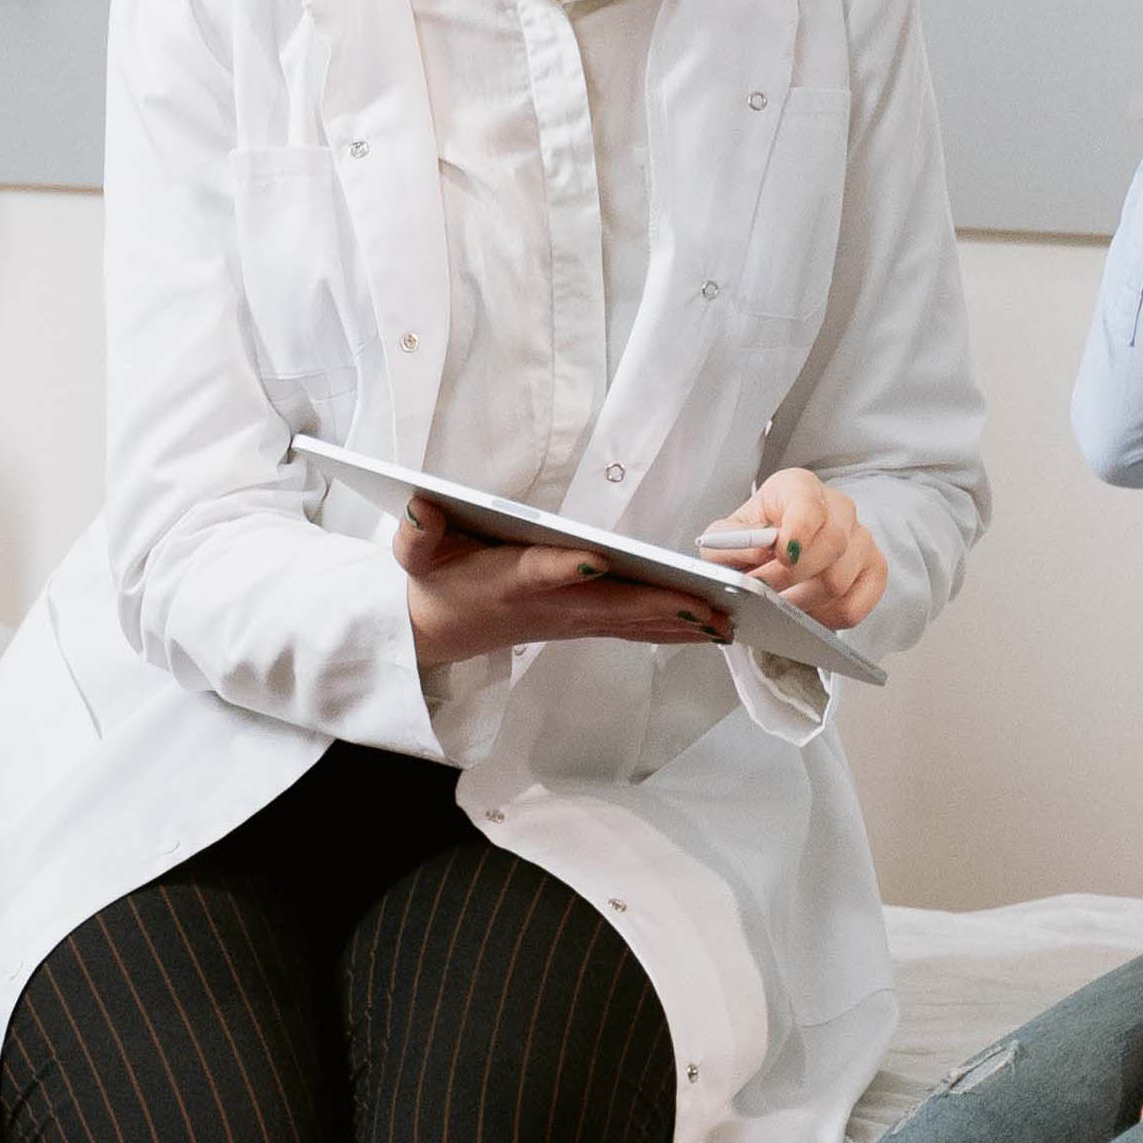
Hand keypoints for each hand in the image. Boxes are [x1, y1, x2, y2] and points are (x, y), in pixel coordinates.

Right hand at [396, 500, 730, 669]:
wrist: (437, 633)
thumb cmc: (433, 581)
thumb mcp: (412, 555)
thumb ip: (415, 534)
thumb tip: (422, 508)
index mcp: (504, 580)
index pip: (535, 572)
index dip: (562, 568)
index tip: (595, 560)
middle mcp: (546, 606)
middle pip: (605, 606)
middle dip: (657, 606)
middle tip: (708, 606)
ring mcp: (569, 621)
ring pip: (629, 623)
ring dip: (679, 624)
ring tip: (730, 621)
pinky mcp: (583, 625)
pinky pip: (634, 629)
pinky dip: (673, 630)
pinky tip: (713, 629)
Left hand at [699, 468, 885, 629]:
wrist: (769, 549)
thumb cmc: (750, 539)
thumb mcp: (725, 535)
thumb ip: (730, 542)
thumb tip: (757, 556)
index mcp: (799, 487)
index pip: (809, 505)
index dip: (798, 533)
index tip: (780, 556)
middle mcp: (838, 507)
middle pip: (831, 545)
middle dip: (792, 577)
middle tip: (764, 593)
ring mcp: (861, 539)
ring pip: (839, 580)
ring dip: (802, 602)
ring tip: (777, 606)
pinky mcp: (874, 570)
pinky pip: (854, 606)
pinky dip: (825, 619)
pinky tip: (804, 614)